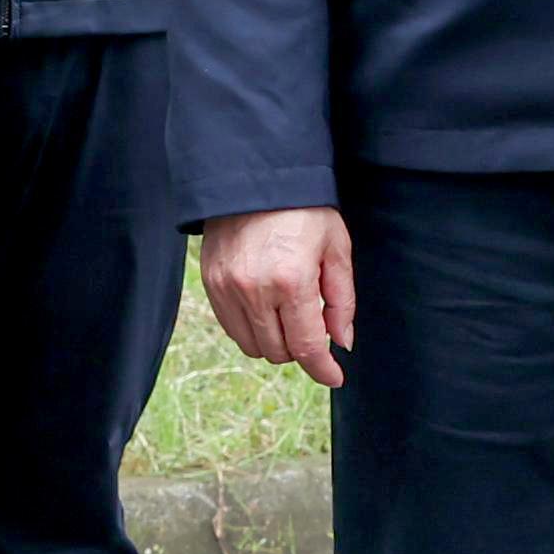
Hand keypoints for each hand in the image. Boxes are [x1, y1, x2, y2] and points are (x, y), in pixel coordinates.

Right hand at [201, 207, 356, 390]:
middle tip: (313, 327)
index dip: (323, 369)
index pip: (307, 347)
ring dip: (275, 343)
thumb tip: (341, 343)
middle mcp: (255, 290)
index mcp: (292, 282)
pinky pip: (231, 328)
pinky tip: (266, 308)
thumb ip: (342, 301)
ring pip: (252, 346)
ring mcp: (227, 288)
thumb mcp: (336, 249)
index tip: (335, 377)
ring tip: (288, 315)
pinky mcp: (211, 283)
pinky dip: (251, 329)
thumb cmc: (304, 209)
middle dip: (301, 350)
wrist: (256, 176)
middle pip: (279, 352)